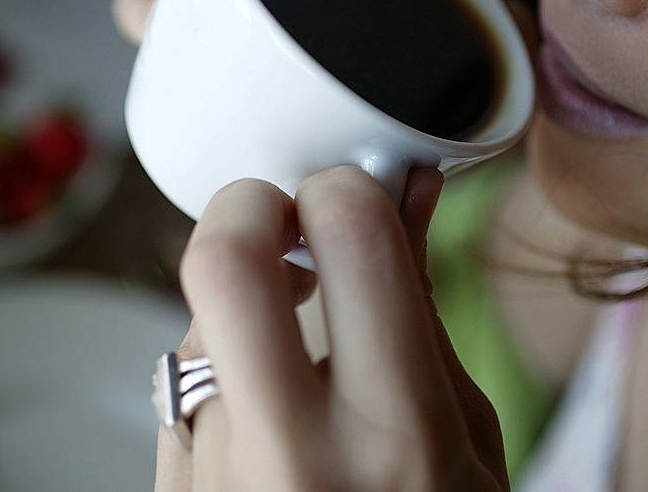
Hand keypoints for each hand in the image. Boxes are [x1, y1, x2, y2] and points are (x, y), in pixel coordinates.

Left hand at [157, 166, 508, 491]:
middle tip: (283, 216)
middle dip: (248, 205)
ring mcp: (211, 486)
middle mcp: (290, 460)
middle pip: (219, 261)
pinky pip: (179, 387)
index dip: (345, 184)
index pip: (347, 233)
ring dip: (239, 303)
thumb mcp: (468, 437)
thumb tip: (407, 191)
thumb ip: (420, 308)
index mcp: (397, 437)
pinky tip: (270, 409)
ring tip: (296, 345)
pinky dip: (223, 367)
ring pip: (191, 325)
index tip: (354, 193)